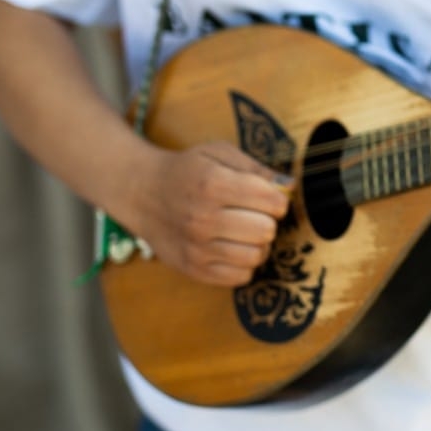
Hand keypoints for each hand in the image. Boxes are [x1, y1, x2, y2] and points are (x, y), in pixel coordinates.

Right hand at [129, 141, 290, 286]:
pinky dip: (244, 263)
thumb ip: (256, 168)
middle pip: (266, 230)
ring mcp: (197, 247)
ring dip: (258, 243)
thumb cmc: (187, 171)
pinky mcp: (194, 269)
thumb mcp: (218, 153)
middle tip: (255, 213)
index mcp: (213, 184)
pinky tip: (234, 246)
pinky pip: (240, 276)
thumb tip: (289, 185)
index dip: (279, 198)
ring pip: (256, 256)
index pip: (272, 201)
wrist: (142, 193)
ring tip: (245, 230)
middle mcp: (203, 218)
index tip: (270, 196)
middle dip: (268, 220)